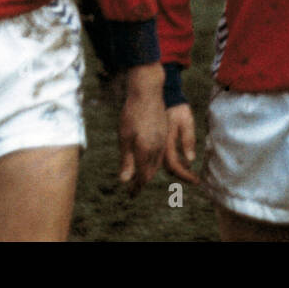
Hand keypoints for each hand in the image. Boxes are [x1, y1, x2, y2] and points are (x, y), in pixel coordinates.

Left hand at [118, 62, 165, 194]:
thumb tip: (125, 181)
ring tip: (140, 177)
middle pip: (150, 171)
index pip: (142, 176)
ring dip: (148, 172)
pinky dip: (153, 162)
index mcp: (145, 150)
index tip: (131, 195)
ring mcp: (162, 140)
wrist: (148, 92)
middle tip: (133, 190)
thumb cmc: (131, 113)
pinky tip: (147, 159)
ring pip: (157, 163)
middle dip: (142, 182)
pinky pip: (160, 154)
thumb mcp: (124, 137)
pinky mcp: (164, 133)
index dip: (137, 187)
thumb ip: (126, 160)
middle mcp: (157, 148)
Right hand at [163, 103, 199, 183]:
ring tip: (190, 171)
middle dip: (182, 175)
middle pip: (169, 168)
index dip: (186, 176)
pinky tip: (183, 160)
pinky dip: (174, 161)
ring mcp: (156, 144)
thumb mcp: (186, 122)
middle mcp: (159, 147)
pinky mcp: (157, 140)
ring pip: (166, 163)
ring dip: (178, 168)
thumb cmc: (177, 108)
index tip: (196, 181)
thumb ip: (188, 140)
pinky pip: (164, 156)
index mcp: (166, 144)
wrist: (164, 96)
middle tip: (195, 178)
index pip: (175, 167)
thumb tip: (191, 160)